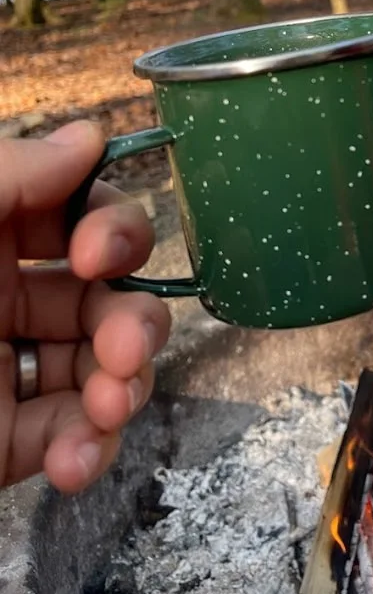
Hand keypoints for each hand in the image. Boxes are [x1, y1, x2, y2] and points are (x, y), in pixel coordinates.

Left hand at [0, 120, 168, 491]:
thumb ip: (12, 172)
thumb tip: (90, 134)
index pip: (83, 217)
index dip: (114, 230)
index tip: (95, 254)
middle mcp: (5, 299)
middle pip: (115, 298)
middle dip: (137, 322)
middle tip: (124, 347)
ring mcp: (10, 373)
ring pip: (110, 371)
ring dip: (128, 388)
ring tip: (108, 407)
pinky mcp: (4, 443)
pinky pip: (71, 439)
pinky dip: (88, 450)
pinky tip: (72, 459)